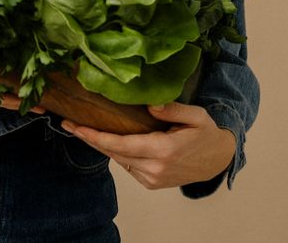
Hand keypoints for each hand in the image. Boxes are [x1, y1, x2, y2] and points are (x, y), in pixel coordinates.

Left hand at [61, 102, 235, 188]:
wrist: (219, 160)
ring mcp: (153, 178)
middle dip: (89, 138)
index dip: (94, 136)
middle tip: (67, 123)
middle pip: (113, 153)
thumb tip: (150, 105)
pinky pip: (127, 165)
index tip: (74, 126)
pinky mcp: (152, 183)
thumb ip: (172, 108)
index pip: (120, 144)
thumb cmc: (206, 133)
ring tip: (81, 128)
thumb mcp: (196, 115)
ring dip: (100, 145)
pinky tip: (106, 138)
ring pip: (118, 159)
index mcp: (163, 151)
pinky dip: (116, 152)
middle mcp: (155, 168)